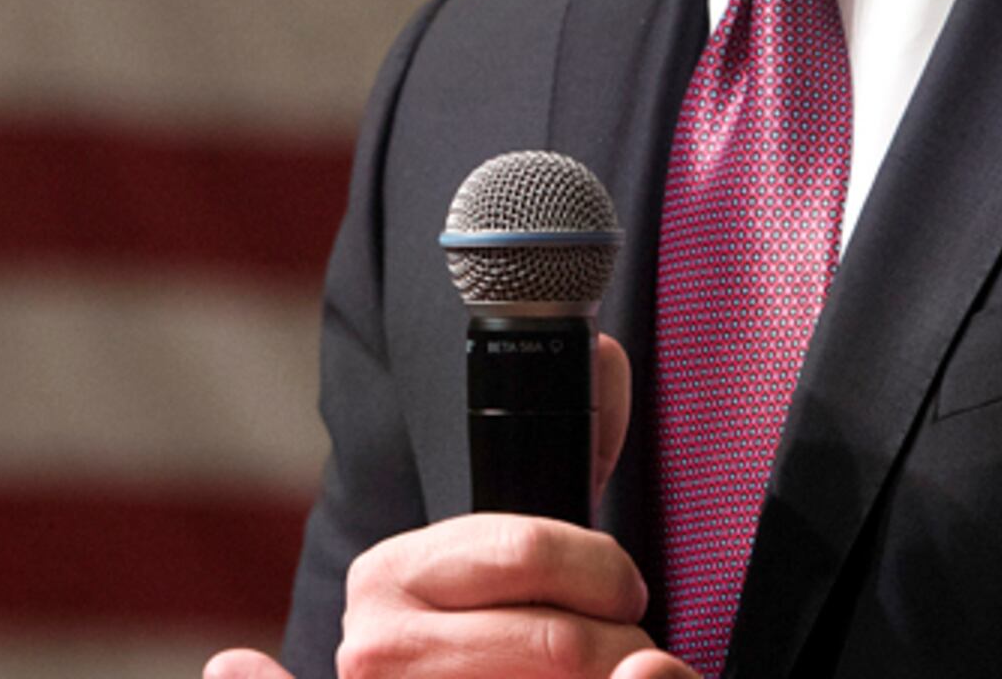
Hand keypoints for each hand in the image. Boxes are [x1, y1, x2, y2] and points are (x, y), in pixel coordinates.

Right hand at [205, 337, 697, 678]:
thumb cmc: (479, 632)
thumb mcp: (502, 547)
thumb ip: (567, 455)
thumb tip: (607, 355)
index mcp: (388, 572)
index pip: (528, 551)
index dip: (604, 573)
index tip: (627, 591)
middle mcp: (374, 646)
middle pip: (558, 641)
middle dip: (619, 643)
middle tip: (628, 646)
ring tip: (605, 674)